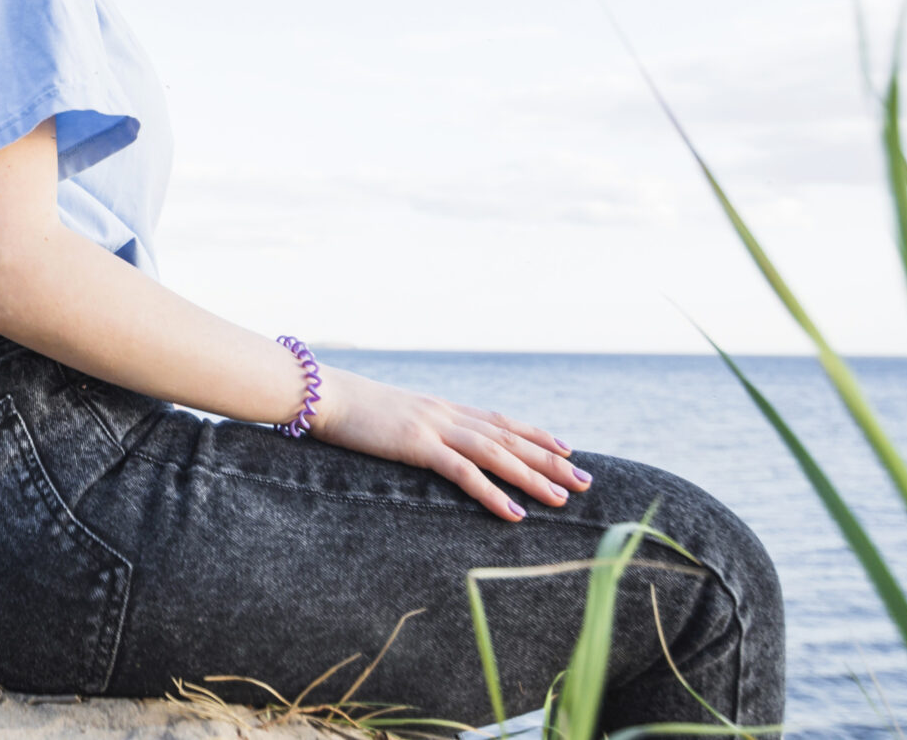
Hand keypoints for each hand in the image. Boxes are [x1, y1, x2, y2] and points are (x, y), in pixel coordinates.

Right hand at [311, 366, 590, 521]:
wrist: (320, 393)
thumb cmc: (347, 407)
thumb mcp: (389, 415)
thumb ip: (414, 425)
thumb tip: (425, 441)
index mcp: (440, 407)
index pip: (499, 420)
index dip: (536, 434)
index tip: (567, 449)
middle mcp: (446, 413)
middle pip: (510, 437)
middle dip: (551, 459)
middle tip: (586, 480)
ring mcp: (434, 427)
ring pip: (497, 453)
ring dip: (533, 477)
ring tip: (564, 498)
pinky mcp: (417, 445)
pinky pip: (463, 472)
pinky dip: (492, 493)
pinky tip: (514, 512)